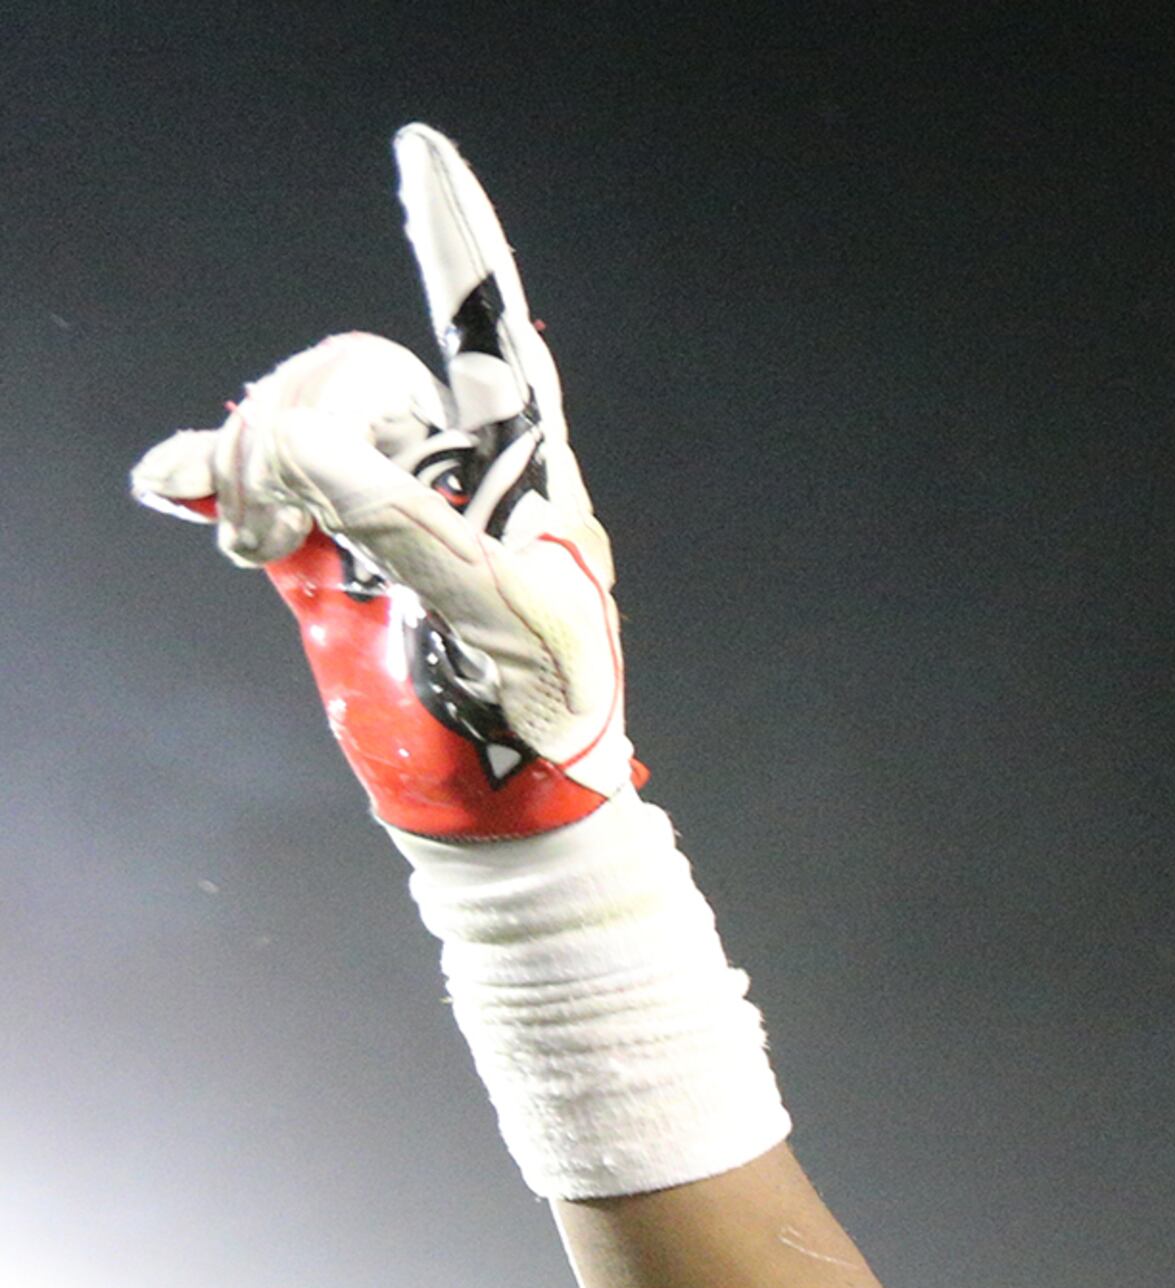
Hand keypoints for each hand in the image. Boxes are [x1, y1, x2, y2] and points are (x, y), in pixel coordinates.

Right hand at [131, 126, 629, 838]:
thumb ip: (413, 527)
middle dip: (311, 423)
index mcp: (526, 464)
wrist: (499, 807)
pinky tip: (188, 495)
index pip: (487, 326)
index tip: (422, 149)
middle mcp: (455, 466)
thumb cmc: (541, 717)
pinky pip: (249, 476)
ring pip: (296, 416)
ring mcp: (384, 503)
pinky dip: (210, 474)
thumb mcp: (503, 619)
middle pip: (360, 369)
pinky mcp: (324, 550)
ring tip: (271, 552)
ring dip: (263, 466)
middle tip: (298, 526)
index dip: (453, 237)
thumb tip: (310, 451)